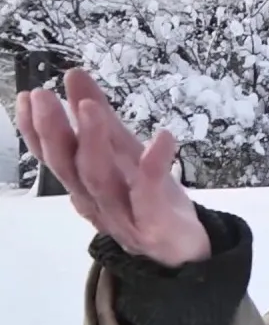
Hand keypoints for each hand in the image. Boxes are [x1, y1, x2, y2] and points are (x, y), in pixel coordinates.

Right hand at [16, 68, 210, 267]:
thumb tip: (73, 75)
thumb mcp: (125, 152)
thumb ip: (101, 118)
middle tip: (42, 96)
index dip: (36, 130)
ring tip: (92, 109)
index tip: (28, 96)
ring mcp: (124, 216)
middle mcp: (97, 202)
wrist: (184, 249)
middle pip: (69, 167)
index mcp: (86, 185)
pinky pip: (150, 196)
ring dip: (93, 144)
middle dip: (53, 132)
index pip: (55, 157)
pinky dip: (154, 167)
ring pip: (100, 181)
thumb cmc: (148, 198)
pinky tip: (162, 138)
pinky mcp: (155, 225)